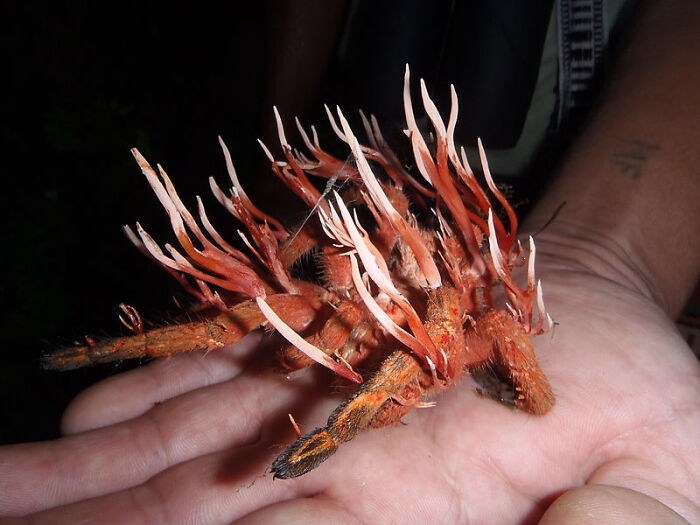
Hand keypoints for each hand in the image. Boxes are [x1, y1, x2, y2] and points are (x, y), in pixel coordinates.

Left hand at [1, 227, 696, 523]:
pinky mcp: (313, 346)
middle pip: (191, 518)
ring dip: (87, 478)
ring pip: (181, 450)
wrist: (594, 303)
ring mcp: (316, 404)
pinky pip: (211, 374)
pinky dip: (143, 389)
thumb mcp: (656, 480)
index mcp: (412, 516)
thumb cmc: (643, 402)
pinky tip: (78, 413)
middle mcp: (341, 472)